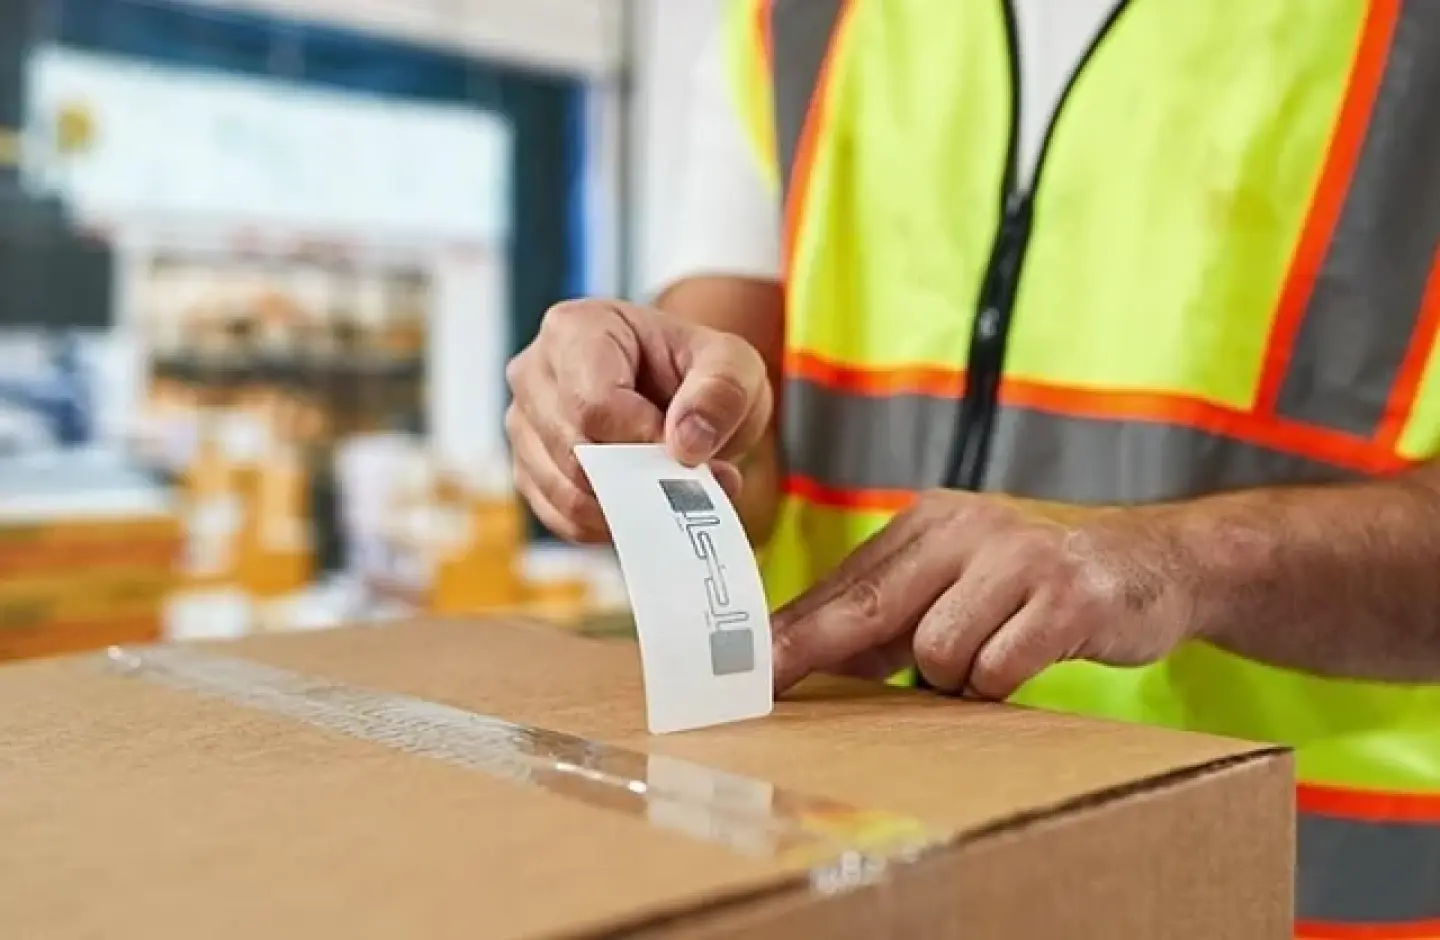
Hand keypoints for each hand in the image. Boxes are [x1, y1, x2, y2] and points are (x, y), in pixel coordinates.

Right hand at [505, 299, 771, 542]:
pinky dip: (610, 524)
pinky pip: (563, 519)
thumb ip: (721, 393)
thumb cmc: (698, 370)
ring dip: (631, 506)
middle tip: (694, 478)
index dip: (643, 440)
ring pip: (566, 493)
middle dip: (641, 477)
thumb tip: (686, 446)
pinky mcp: (529, 472)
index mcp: (574, 329)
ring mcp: (524, 426)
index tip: (688, 451)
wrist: (680, 391)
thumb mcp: (733, 365)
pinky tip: (645, 503)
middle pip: (575, 452)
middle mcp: (533, 374)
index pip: (594, 404)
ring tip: (676, 488)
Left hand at [770, 490, 1199, 697]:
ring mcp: (1018, 558)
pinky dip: (1002, 682)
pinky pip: (999, 667)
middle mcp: (968, 528)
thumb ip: (894, 610)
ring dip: (956, 678)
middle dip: (816, 650)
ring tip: (992, 660)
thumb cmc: (1039, 580)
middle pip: (870, 604)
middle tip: (771, 686)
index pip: (846, 582)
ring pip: (938, 650)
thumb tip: (808, 656)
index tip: (746, 665)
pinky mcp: (1067, 596)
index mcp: (932, 520)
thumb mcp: (961, 575)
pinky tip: (1027, 660)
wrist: (1157, 561)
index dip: (794, 628)